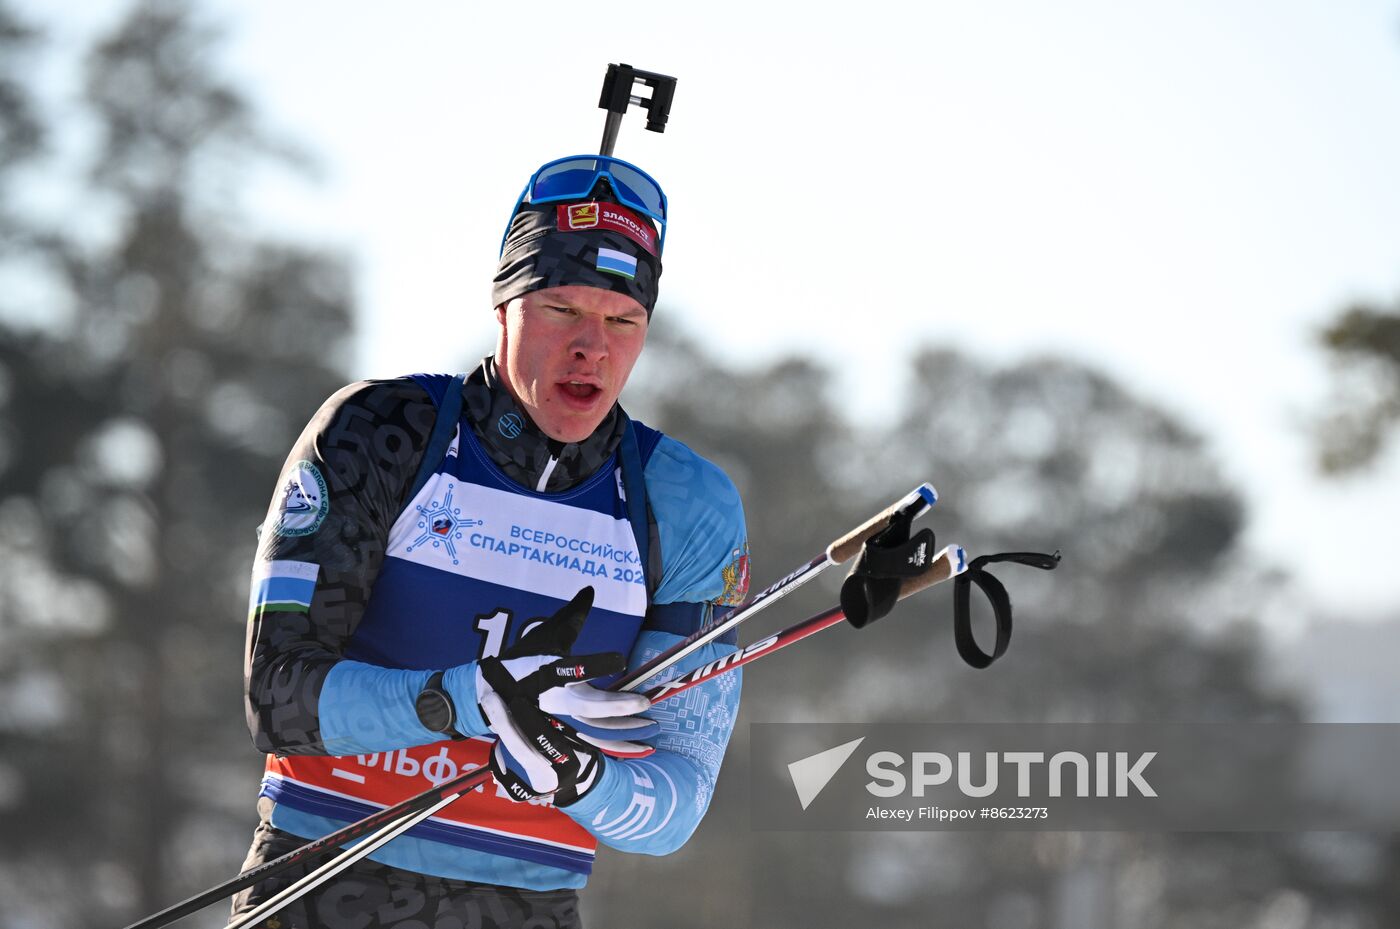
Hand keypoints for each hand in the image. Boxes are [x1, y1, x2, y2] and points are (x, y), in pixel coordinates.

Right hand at [475, 587, 658, 802]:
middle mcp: (553, 697)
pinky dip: (608, 744)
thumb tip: (590, 590)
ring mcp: (556, 718)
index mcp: (548, 671)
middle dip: (615, 705)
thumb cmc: (522, 659)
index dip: (596, 665)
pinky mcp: (559, 730)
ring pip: (589, 727)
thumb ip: (572, 616)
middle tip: (645, 702)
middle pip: (586, 706)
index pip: (574, 668)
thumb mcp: (546, 635)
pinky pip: (590, 738)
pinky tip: (634, 744)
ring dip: (619, 729)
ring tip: (649, 724)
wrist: (488, 691)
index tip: (620, 659)